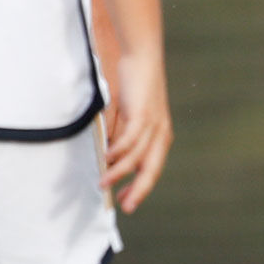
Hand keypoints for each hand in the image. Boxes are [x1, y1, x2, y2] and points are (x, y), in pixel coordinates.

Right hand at [100, 50, 171, 214]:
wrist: (142, 56)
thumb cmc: (135, 86)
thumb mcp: (129, 117)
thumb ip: (122, 137)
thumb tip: (109, 159)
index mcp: (161, 136)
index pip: (152, 169)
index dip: (140, 187)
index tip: (126, 201)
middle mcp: (161, 133)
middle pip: (151, 170)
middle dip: (137, 191)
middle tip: (124, 207)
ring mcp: (153, 124)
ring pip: (137, 157)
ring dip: (119, 172)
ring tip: (102, 183)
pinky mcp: (143, 113)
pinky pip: (131, 139)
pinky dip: (118, 151)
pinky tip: (107, 159)